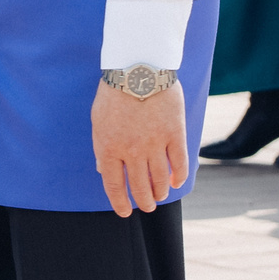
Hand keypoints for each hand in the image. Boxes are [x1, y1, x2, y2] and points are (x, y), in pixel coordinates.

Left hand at [92, 80, 187, 215]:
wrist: (138, 67)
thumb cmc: (114, 92)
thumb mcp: (98, 120)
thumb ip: (101, 147)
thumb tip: (102, 170)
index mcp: (109, 148)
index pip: (115, 186)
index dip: (120, 203)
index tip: (125, 212)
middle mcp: (132, 151)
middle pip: (140, 187)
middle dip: (144, 201)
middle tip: (147, 206)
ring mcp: (155, 144)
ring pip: (161, 180)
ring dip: (160, 192)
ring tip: (160, 195)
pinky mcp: (175, 134)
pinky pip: (180, 164)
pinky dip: (179, 177)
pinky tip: (177, 182)